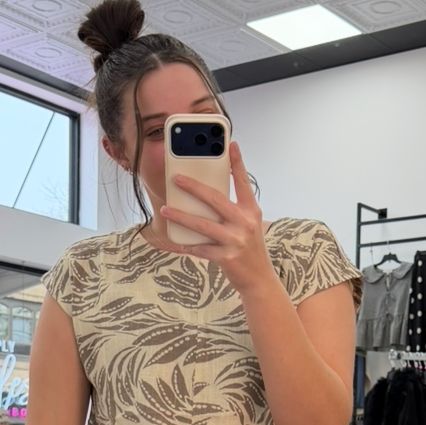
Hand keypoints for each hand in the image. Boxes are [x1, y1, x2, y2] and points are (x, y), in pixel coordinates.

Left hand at [161, 142, 276, 298]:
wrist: (259, 279)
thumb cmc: (249, 248)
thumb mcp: (248, 225)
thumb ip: (232, 211)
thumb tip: (204, 197)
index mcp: (251, 211)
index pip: (243, 182)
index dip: (237, 163)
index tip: (230, 145)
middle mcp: (245, 223)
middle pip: (216, 199)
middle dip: (194, 187)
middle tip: (177, 178)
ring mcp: (236, 241)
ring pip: (203, 225)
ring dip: (181, 216)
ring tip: (166, 210)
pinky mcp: (227, 257)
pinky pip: (201, 248)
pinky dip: (187, 245)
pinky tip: (176, 241)